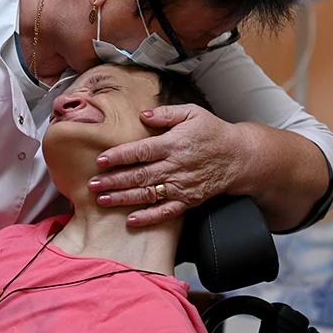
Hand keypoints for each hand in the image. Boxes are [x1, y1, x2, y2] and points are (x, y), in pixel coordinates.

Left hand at [87, 105, 250, 226]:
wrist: (239, 156)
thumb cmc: (213, 132)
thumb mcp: (192, 113)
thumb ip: (166, 113)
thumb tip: (144, 114)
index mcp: (174, 144)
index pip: (141, 151)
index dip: (120, 156)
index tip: (101, 160)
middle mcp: (176, 166)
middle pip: (140, 175)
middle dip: (114, 180)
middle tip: (93, 184)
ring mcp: (182, 185)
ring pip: (148, 194)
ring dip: (124, 198)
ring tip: (103, 200)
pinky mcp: (188, 199)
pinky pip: (166, 211)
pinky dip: (149, 217)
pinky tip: (132, 219)